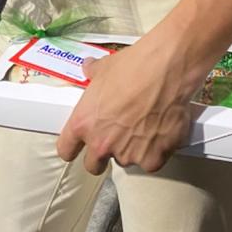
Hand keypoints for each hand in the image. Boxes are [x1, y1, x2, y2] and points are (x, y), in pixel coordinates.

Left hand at [56, 35, 193, 174]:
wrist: (165, 71)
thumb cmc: (133, 67)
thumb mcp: (104, 67)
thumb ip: (92, 73)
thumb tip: (89, 68)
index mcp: (83, 123)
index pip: (66, 149)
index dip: (72, 148)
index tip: (78, 146)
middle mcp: (101, 143)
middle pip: (93, 164)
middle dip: (101, 156)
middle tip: (113, 139)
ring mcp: (127, 154)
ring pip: (124, 160)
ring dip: (130, 149)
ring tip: (143, 127)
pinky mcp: (151, 159)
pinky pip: (150, 162)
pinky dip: (155, 151)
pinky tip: (159, 133)